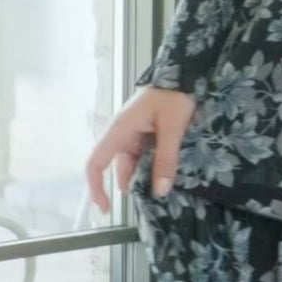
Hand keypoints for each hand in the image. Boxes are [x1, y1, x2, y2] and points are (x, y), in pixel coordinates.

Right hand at [85, 85, 196, 211]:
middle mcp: (122, 134)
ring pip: (136, 165)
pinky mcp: (146, 134)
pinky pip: (146, 156)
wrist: (185, 72)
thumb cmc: (174, 95)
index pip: (95, 163)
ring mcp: (134, 134)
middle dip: (135, 185)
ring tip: (168, 185)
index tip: (105, 208)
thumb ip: (166, 159)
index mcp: (119, 131)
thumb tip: (159, 191)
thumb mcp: (172, 128)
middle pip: (120, 169)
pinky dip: (155, 166)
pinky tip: (170, 172)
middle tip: (157, 197)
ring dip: (148, 176)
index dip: (96, 187)